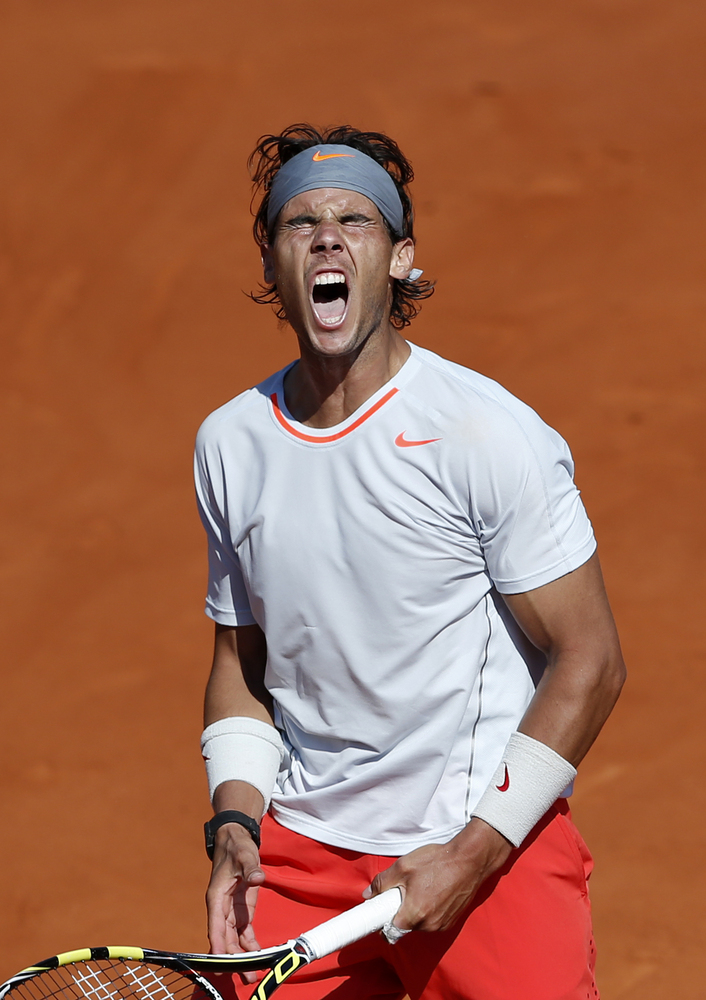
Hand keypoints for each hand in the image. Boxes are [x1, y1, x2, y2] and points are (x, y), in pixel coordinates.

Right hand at [206, 823, 266, 983]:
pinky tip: (258, 956)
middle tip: (246, 976)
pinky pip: (244, 932)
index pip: (216, 925)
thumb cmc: (236, 847)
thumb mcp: (244, 855)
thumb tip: (258, 877)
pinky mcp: (241, 910)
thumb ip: (250, 867)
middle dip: (233, 959)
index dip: (218, 945)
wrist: (236, 840)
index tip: (221, 963)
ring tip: (251, 974)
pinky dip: (249, 944)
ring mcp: (231, 911)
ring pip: (233, 939)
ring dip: (241, 956)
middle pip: (225, 938)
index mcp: (216, 897)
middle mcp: (221, 908)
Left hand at [364, 819, 512, 932]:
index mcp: (414, 913)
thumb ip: (383, 882)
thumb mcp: (404, 866)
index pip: (389, 931)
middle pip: (404, 926)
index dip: (381, 922)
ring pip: (418, 924)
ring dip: (415, 911)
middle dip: (400, 911)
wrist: (469, 861)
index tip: (378, 912)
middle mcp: (428, 925)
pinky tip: (433, 892)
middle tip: (403, 891)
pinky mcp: (450, 922)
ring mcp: (441, 925)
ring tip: (421, 888)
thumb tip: (368, 894)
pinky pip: (432, 921)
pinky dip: (428, 911)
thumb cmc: (436, 861)